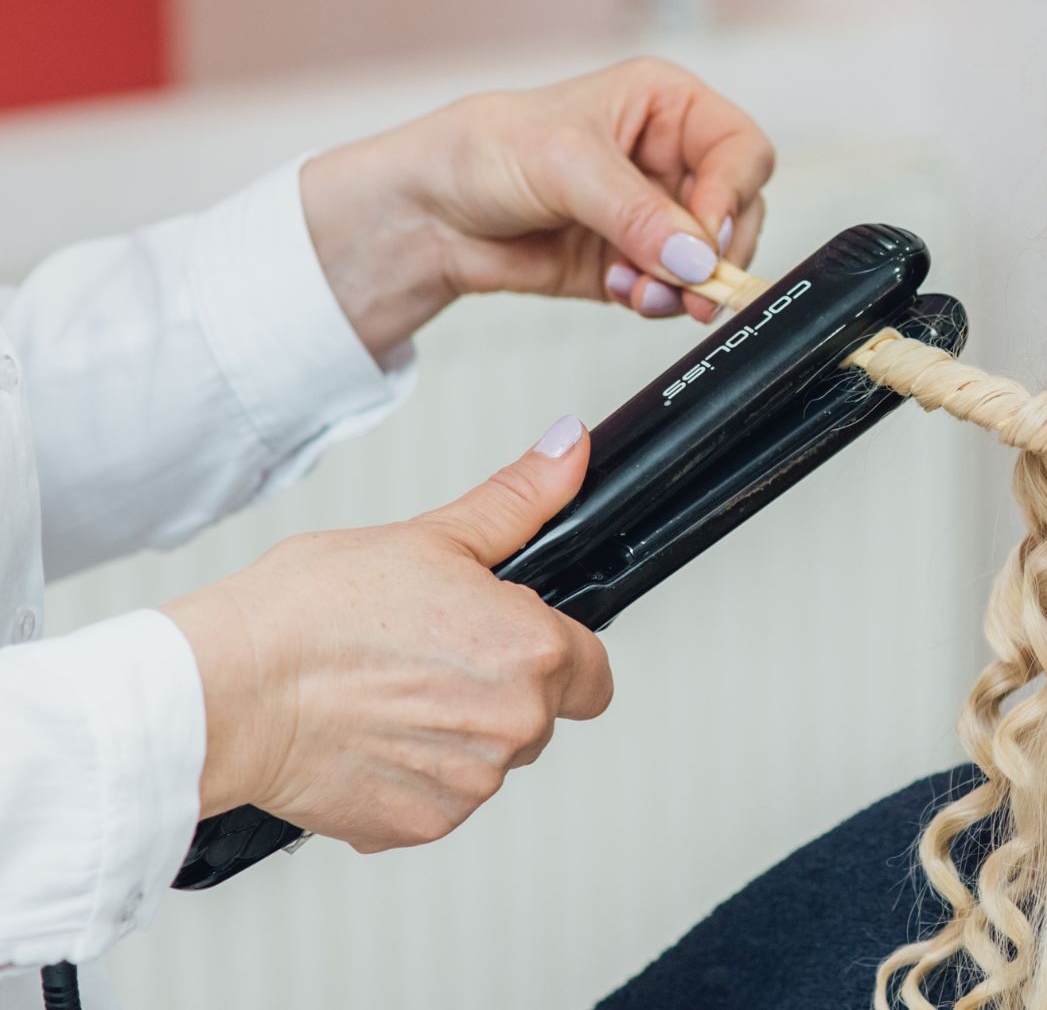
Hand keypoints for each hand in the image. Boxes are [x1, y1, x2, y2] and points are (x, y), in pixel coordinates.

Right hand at [159, 416, 612, 851]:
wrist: (225, 689)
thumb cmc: (313, 612)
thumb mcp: (431, 536)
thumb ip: (517, 502)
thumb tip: (568, 450)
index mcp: (533, 652)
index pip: (592, 671)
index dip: (553, 653)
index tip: (506, 643)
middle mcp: (516, 725)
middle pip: (539, 715)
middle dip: (497, 690)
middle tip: (425, 658)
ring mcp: (470, 784)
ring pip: (487, 759)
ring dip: (452, 735)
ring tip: (385, 693)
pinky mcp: (421, 825)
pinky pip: (437, 800)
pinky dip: (408, 776)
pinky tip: (364, 736)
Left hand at [302, 57, 775, 354]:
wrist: (427, 214)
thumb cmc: (481, 151)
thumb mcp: (564, 164)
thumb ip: (636, 212)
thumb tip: (695, 258)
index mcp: (666, 105)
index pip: (740, 149)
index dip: (734, 193)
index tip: (707, 237)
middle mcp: (669, 157)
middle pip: (738, 209)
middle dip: (714, 251)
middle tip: (689, 283)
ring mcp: (656, 214)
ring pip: (714, 258)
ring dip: (687, 283)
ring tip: (640, 290)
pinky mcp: (638, 263)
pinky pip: (677, 290)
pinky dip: (660, 300)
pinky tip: (622, 290)